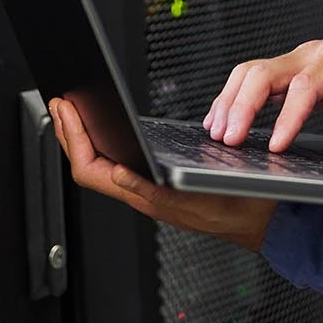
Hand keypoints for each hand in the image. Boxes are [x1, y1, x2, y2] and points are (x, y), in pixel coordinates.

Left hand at [48, 97, 276, 251]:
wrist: (261, 219)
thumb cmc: (238, 209)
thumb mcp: (199, 199)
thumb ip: (154, 192)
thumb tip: (117, 174)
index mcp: (145, 197)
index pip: (91, 169)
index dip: (74, 138)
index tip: (68, 110)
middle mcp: (141, 194)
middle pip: (89, 164)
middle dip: (69, 133)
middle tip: (61, 104)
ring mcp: (147, 190)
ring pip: (101, 164)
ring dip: (83, 137)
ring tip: (74, 112)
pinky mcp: (157, 184)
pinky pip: (119, 163)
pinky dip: (105, 143)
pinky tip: (106, 132)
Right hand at [203, 33, 322, 153]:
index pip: (306, 85)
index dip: (288, 115)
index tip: (277, 145)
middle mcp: (312, 53)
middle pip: (265, 72)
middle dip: (243, 105)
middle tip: (229, 139)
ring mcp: (297, 60)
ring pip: (251, 72)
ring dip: (231, 101)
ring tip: (217, 133)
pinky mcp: (289, 71)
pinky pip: (254, 79)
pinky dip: (233, 98)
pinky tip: (221, 119)